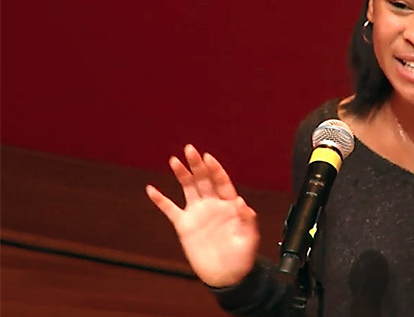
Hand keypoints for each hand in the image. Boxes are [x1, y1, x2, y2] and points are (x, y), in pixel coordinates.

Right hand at [146, 144, 259, 287]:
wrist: (226, 274)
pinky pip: (170, 209)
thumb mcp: (250, 238)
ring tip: (175, 160)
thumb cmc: (242, 257)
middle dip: (197, 164)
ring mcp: (198, 213)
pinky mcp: (184, 225)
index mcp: (229, 205)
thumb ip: (247, 219)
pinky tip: (152, 189)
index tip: (208, 158)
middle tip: (190, 149)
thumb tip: (242, 202)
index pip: (222, 182)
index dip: (215, 169)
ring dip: (182, 174)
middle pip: (204, 180)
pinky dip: (161, 200)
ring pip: (188, 188)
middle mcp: (212, 205)